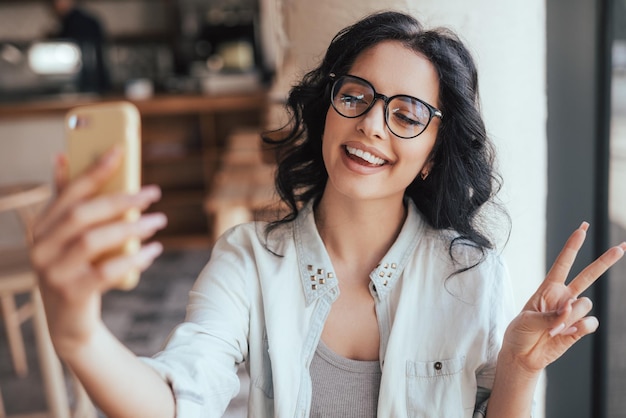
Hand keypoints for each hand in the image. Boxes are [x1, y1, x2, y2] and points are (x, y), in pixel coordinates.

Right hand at [31, 146, 166, 354]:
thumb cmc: (76, 270)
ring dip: (131, 227)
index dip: (94, 170)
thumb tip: (62, 156)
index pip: (68, 192)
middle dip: (121, 199)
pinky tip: (154, 250)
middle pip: (82, 214)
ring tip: (159, 221)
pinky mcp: (71, 294)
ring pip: (93, 240)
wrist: (70, 323)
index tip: (120, 150)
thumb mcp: (68, 237)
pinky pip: (106, 272)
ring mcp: (52, 272)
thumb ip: (68, 201)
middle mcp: (40, 248)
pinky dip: (134, 258)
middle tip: (153, 193)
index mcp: (41, 228)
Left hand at [501, 222, 624, 374]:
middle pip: (588, 275)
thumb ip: (550, 315)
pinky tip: (565, 335)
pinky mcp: (580, 328)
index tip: (583, 228)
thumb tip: (571, 310)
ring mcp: (573, 312)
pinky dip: (578, 329)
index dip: (573, 246)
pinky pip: (590, 323)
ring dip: (570, 316)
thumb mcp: (527, 321)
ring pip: (585, 305)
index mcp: (548, 288)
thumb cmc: (520, 333)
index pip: (563, 263)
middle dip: (605, 261)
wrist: (523, 356)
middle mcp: (564, 297)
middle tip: (622, 246)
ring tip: (552, 328)